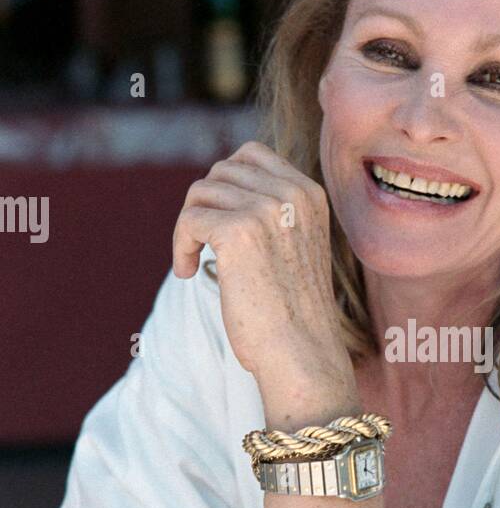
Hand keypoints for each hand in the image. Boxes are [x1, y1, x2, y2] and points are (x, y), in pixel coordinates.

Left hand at [172, 141, 353, 394]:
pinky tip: (187, 273)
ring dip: (188, 228)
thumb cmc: (294, 313)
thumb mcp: (295, 245)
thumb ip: (271, 212)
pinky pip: (190, 220)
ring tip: (192, 264)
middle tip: (200, 246)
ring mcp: (266, 210)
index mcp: (309, 194)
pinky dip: (180, 246)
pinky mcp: (238, 232)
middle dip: (203, 206)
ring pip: (201, 193)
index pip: (251, 154)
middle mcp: (292, 194)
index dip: (224, 184)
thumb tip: (217, 188)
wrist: (302, 353)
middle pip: (221, 171)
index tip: (218, 222)